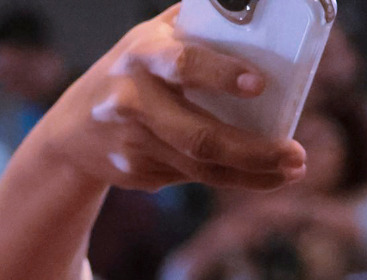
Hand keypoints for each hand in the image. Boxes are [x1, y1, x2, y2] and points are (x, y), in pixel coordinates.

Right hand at [28, 7, 305, 194]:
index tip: (258, 85)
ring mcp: (131, 143)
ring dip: (251, 171)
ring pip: (200, 164)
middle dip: (252, 149)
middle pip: (198, 135)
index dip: (221, 74)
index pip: (183, 64)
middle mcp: (131, 102)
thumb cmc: (134, 69)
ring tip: (290, 169)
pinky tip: (257, 174)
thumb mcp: (154, 36)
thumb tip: (261, 8)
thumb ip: (199, 24)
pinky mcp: (134, 171)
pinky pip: (191, 176)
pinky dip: (229, 176)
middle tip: (295, 154)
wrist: (71, 128)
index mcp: (142, 56)